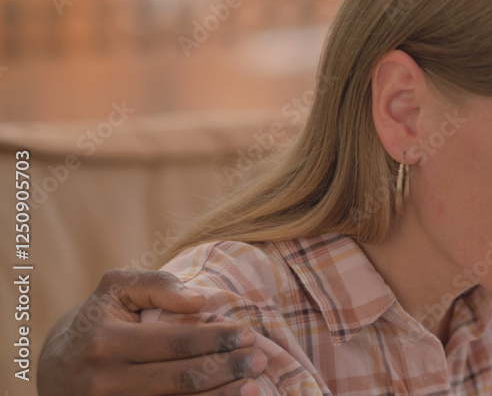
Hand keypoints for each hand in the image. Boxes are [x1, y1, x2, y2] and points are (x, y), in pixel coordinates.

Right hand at [38, 268, 266, 395]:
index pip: (175, 342)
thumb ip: (157, 283)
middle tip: (260, 360)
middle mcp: (105, 381)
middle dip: (226, 369)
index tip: (247, 335)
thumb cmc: (98, 321)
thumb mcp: (116, 289)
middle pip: (181, 379)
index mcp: (106, 341)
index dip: (216, 339)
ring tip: (253, 386)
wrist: (55, 369)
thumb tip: (199, 300)